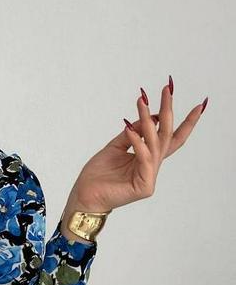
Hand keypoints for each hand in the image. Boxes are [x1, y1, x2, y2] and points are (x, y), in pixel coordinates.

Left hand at [69, 77, 207, 212]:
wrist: (84, 195)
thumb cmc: (97, 174)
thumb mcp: (116, 146)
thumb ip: (132, 132)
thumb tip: (148, 115)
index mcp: (147, 158)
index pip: (170, 139)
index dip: (186, 123)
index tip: (199, 105)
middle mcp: (152, 167)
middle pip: (166, 136)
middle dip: (168, 112)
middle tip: (167, 90)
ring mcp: (149, 177)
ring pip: (155, 144)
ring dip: (149, 121)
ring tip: (141, 102)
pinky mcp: (144, 186)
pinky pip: (144, 158)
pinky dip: (138, 142)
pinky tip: (129, 129)